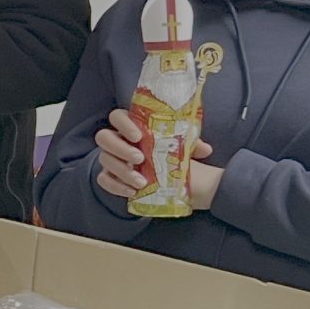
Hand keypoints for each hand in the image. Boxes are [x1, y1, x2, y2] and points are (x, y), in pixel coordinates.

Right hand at [93, 109, 214, 201]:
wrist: (164, 176)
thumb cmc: (169, 153)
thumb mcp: (181, 146)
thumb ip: (191, 144)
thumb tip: (205, 149)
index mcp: (131, 126)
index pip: (117, 117)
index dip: (124, 124)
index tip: (138, 136)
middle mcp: (116, 140)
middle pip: (104, 138)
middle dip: (120, 148)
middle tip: (140, 158)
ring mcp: (110, 158)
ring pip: (105, 160)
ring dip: (122, 171)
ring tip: (141, 181)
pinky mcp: (109, 176)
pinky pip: (104, 180)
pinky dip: (117, 186)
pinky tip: (133, 191)